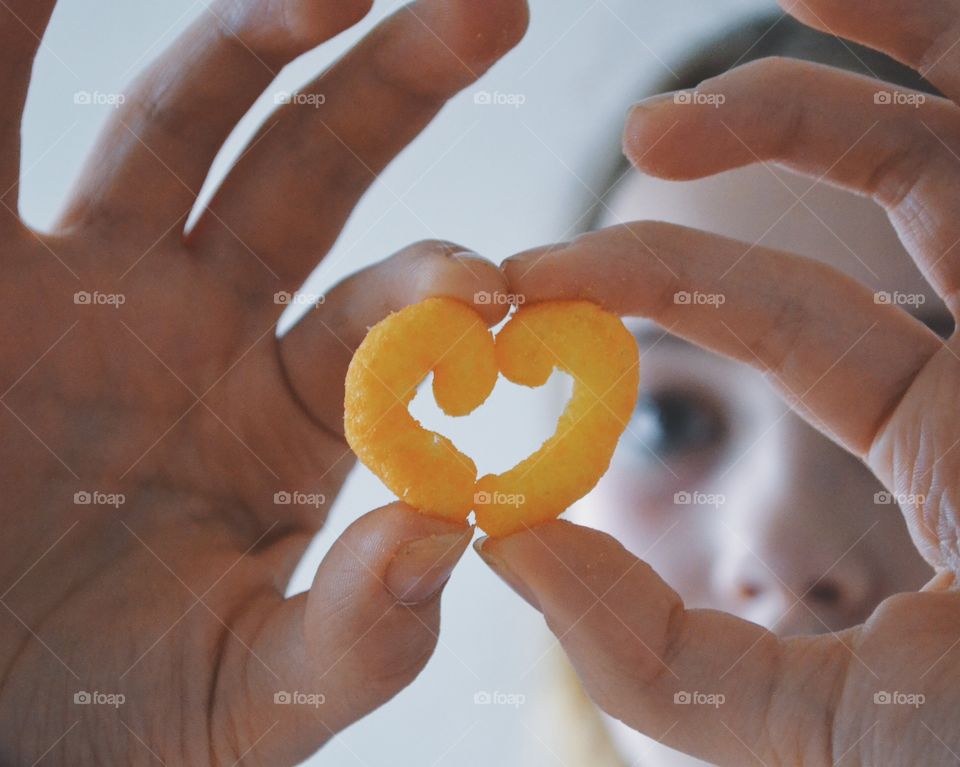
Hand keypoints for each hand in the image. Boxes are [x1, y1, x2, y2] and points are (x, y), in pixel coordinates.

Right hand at [0, 1, 526, 763]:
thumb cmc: (108, 723)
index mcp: (284, 417)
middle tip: (495, 8)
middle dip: (397, 87)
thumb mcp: (248, 698)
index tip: (489, 283)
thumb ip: (357, 635)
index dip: (438, 289)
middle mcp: (198, 327)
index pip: (387, 319)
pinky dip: (24, 40)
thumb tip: (452, 534)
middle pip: (314, 174)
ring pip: (183, 124)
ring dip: (257, 38)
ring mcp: (89, 287)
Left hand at [481, 2, 959, 763]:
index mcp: (943, 441)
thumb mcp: (826, 724)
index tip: (521, 283)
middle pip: (843, 217)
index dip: (638, 286)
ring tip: (656, 111)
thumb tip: (507, 547)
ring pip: (931, 145)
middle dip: (705, 185)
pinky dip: (924, 32)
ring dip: (797, 93)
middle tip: (589, 184)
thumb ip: (660, 658)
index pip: (766, 320)